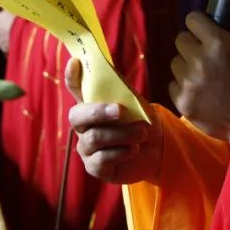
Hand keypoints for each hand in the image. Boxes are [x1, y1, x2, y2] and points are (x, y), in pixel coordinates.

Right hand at [65, 59, 162, 183]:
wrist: (157, 149)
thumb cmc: (142, 122)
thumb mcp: (136, 104)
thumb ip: (121, 93)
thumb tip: (112, 80)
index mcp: (91, 104)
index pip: (75, 87)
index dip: (72, 76)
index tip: (75, 62)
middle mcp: (83, 126)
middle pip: (77, 116)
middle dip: (99, 112)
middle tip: (121, 111)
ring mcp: (86, 147)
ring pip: (95, 138)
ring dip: (122, 134)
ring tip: (141, 133)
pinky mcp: (94, 167)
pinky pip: (102, 159)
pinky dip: (122, 152)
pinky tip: (134, 149)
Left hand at [170, 11, 229, 144]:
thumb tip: (215, 28)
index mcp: (218, 43)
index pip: (192, 19)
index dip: (198, 25)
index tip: (202, 31)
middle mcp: (199, 59)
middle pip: (180, 40)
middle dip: (192, 46)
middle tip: (203, 56)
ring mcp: (188, 82)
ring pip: (175, 63)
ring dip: (186, 67)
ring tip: (203, 78)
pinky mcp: (182, 102)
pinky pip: (173, 85)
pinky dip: (183, 88)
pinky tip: (199, 93)